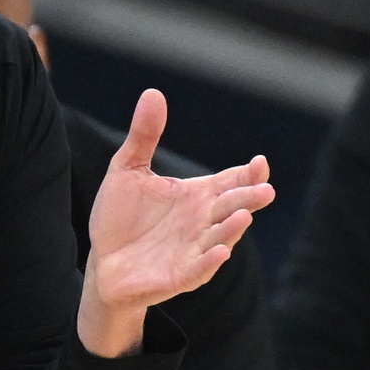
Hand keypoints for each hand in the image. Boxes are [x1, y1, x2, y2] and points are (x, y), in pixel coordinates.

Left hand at [80, 90, 273, 355]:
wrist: (104, 263)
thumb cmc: (121, 219)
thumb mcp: (127, 171)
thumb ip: (144, 136)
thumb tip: (153, 93)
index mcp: (197, 196)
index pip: (231, 182)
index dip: (248, 175)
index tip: (260, 164)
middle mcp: (201, 223)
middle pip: (231, 208)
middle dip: (248, 200)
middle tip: (265, 190)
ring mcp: (193, 250)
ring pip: (219, 238)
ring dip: (232, 229)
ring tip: (244, 216)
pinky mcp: (178, 276)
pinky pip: (197, 269)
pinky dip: (208, 261)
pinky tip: (219, 251)